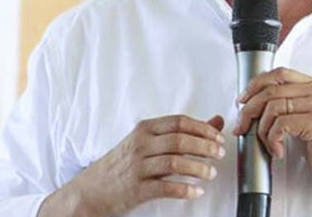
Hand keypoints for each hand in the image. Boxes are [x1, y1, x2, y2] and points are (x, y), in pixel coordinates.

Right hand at [38, 115, 225, 216]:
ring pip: (174, 162)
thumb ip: (183, 132)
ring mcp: (137, 166)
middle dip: (205, 147)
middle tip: (220, 154)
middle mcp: (141, 144)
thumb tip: (216, 121)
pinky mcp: (136, 188)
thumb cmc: (123, 164)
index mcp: (145, 129)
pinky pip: (165, 187)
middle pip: (180, 140)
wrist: (91, 190)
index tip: (219, 137)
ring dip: (198, 168)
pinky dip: (184, 189)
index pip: (179, 122)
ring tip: (211, 173)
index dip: (203, 128)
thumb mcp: (149, 142)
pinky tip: (196, 191)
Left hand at [232, 68, 311, 209]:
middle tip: (242, 126)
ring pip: (272, 108)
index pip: (279, 73)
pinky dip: (272, 141)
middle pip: (270, 90)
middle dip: (249, 110)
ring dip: (261, 130)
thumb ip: (290, 102)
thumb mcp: (308, 116)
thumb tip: (253, 101)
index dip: (256, 84)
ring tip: (269, 144)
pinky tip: (278, 151)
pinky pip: (279, 126)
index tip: (243, 99)